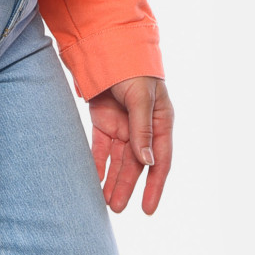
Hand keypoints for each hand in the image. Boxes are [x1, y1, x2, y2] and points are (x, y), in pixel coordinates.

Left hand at [87, 76, 173, 214]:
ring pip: (118, 159)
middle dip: (127, 186)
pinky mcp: (104, 120)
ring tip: (104, 201)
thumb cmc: (133, 69)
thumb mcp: (141, 98)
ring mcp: (122, 125)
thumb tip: (147, 161)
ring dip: (112, 179)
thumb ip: (142, 129)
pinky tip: (94, 179)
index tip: (147, 209)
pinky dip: (98, 163)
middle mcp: (142, 127)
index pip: (160, 160)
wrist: (107, 45)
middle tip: (116, 208)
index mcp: (160, 122)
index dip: (154, 185)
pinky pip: (101, 147)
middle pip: (136, 164)